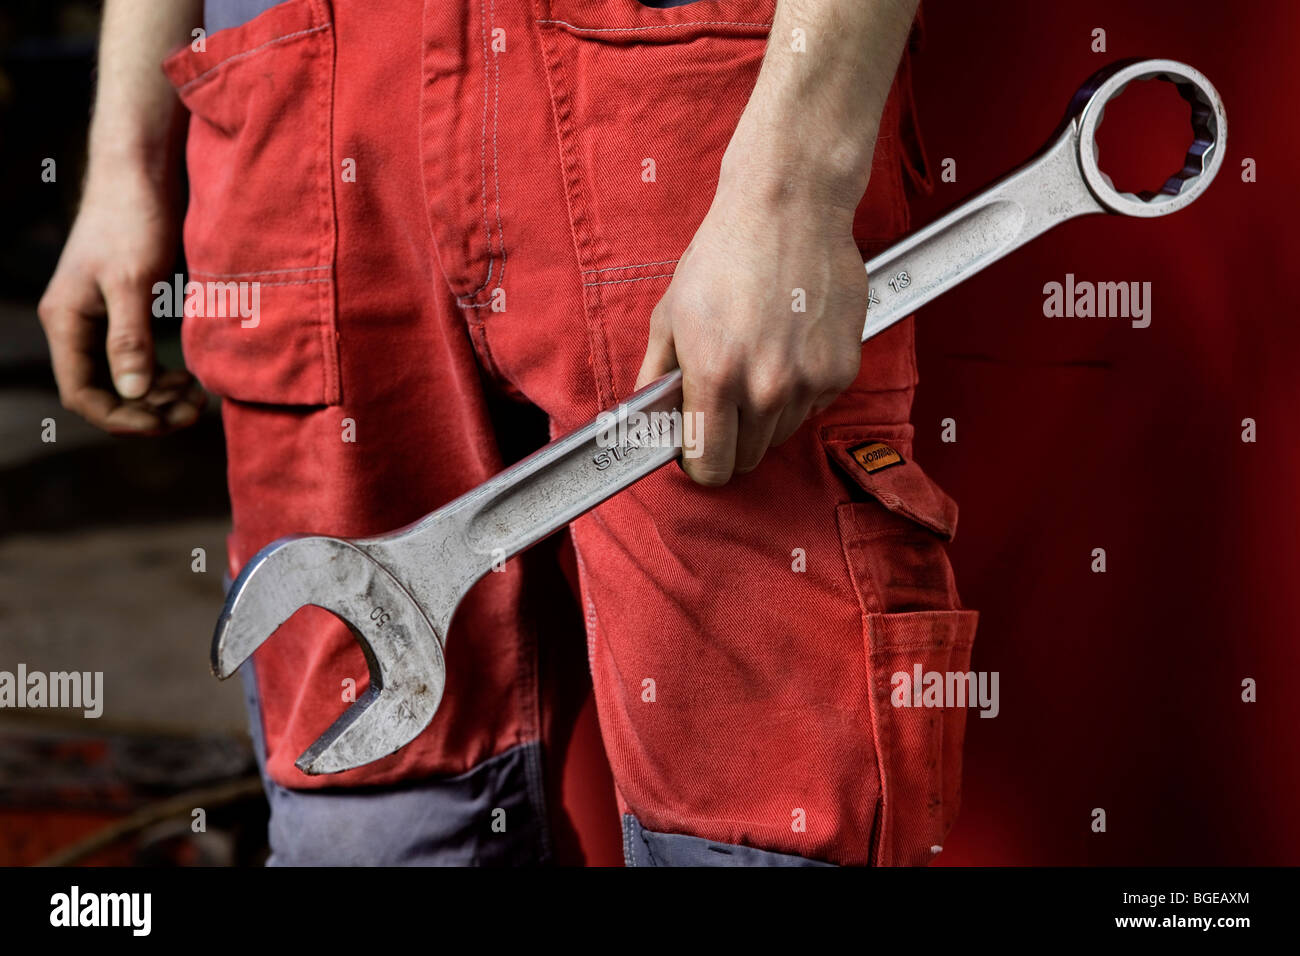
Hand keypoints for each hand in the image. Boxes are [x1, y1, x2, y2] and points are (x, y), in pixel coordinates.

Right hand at [38, 169, 204, 434]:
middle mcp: (75, 326)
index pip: (82, 394)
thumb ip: (130, 339)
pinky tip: (188, 377)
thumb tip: (133, 392)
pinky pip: (135, 359)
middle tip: (196, 409)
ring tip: (197, 396)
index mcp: (66, 322)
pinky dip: (160, 374)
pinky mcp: (121, 310)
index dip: (123, 418)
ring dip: (157, 396)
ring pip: (122, 379)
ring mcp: (97, 319)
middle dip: (147, 410)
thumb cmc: (132, 220)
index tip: (167, 422)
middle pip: (105, 393)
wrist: (138, 174)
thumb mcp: (133, 282)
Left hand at [635, 172, 866, 485]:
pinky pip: (812, 408)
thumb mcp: (670, 314)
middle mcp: (766, 387)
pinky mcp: (841, 371)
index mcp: (715, 375)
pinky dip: (799, 392)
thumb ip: (656, 377)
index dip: (699, 464)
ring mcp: (809, 382)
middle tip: (724, 400)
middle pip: (747, 459)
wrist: (789, 208)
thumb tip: (648, 420)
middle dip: (731, 440)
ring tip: (758, 363)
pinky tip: (788, 348)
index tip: (698, 451)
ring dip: (765, 416)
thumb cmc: (724, 256)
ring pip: (780, 436)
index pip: (710, 466)